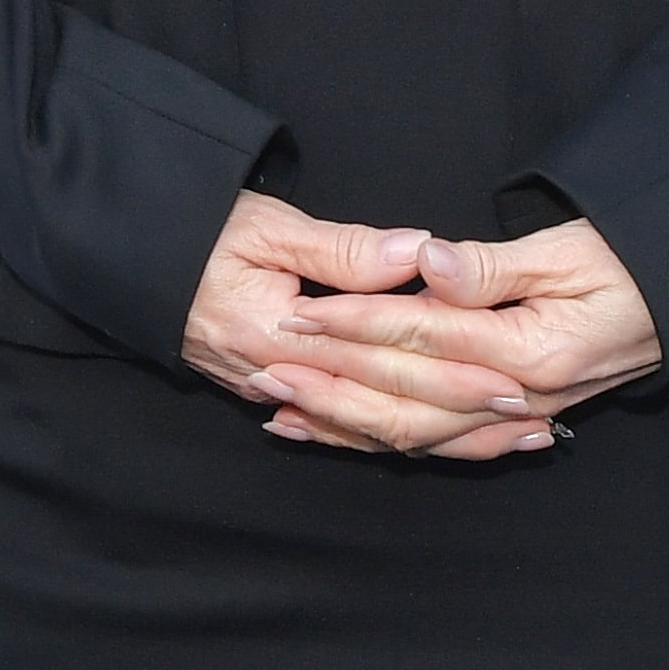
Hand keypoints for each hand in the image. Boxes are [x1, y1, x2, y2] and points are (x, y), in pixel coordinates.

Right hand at [183, 193, 556, 461]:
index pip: (379, 364)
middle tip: (533, 420)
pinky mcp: (277, 395)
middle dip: (462, 419)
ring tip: (509, 439)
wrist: (136, 256)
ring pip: (370, 432)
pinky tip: (444, 442)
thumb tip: (419, 254)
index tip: (511, 378)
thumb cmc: (200, 231)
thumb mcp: (268, 227)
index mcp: (275, 337)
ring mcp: (275, 395)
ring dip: (443, 438)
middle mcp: (275, 381)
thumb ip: (346, 250)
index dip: (449, 374)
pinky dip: (398, 437)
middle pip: (384, 410)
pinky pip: (344, 430)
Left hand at [278, 215, 661, 450]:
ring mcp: (520, 421)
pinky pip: (441, 446)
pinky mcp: (514, 426)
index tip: (303, 311)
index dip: (359, 325)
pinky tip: (338, 434)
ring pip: (418, 436)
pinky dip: (386, 443)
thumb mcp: (567, 250)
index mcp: (535, 352)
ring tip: (282, 413)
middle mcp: (524, 400)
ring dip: (347, 426)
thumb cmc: (627, 263)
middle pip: (410, 399)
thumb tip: (428, 264)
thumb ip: (491, 266)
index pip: (427, 338)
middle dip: (334, 385)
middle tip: (270, 366)